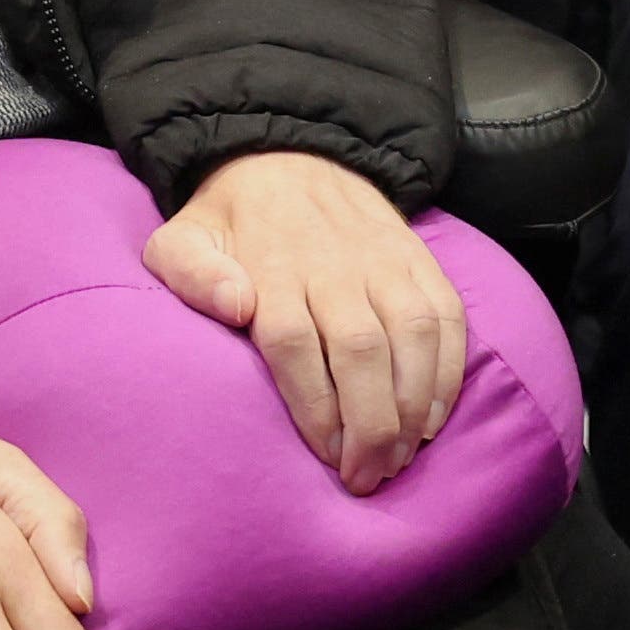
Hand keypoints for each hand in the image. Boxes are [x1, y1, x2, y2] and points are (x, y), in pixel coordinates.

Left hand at [144, 149, 468, 492]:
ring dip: (413, 404)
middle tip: (366, 477)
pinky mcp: (416, 257)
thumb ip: (190, 274)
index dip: (314, 407)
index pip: (295, 343)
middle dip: (369, 424)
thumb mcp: (182, 237)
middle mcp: (332, 263)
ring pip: (411, 333)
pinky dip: (447, 369)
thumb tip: (235, 307)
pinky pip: (446, 313)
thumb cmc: (231, 221)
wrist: (289, 152)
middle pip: (360, 349)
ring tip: (400, 457)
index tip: (325, 457)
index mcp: (271, 266)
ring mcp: (381, 259)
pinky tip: (433, 417)